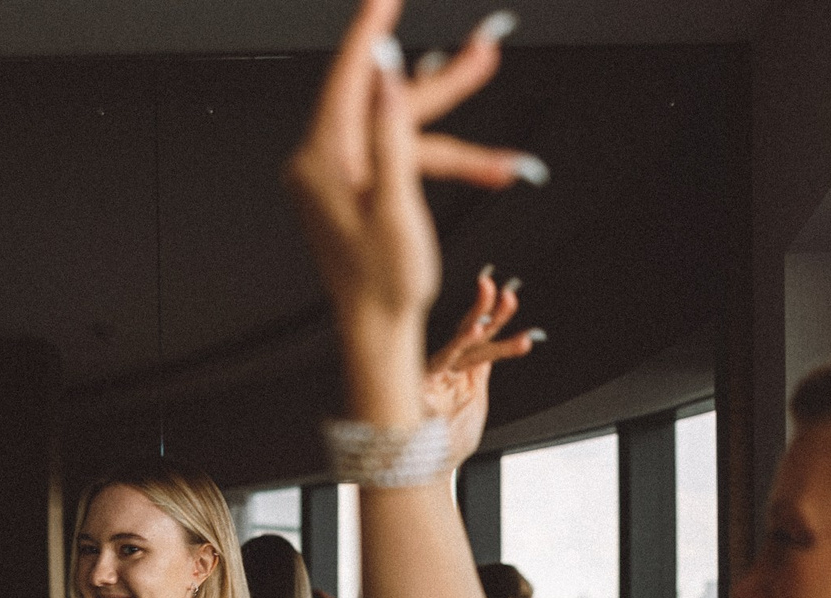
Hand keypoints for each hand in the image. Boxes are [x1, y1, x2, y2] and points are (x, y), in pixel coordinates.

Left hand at [285, 0, 542, 424]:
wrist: (377, 334)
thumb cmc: (385, 283)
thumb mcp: (396, 203)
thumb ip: (390, 130)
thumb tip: (387, 68)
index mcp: (323, 158)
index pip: (349, 74)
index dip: (373, 29)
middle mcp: (323, 161)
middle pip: (386, 102)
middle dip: (444, 85)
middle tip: (488, 49)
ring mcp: (338, 176)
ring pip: (403, 133)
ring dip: (457, 134)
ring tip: (507, 152)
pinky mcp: (355, 190)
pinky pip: (400, 159)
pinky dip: (441, 162)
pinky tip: (488, 169)